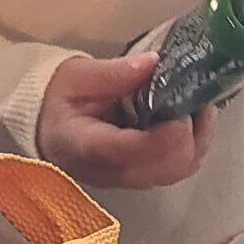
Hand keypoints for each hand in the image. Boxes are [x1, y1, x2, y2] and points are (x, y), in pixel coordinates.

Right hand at [37, 53, 215, 190]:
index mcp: (89, 147)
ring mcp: (129, 180)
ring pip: (179, 171)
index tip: (184, 100)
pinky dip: (192, 146)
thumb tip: (154, 63)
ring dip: (197, 139)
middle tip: (196, 96)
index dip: (169, 130)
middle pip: (168, 167)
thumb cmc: (58, 101)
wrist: (45, 128)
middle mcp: (112, 172)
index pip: (136, 150)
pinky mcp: (140, 178)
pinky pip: (176, 169)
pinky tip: (190, 120)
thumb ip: (114, 73)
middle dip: (192, 132)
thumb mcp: (77, 77)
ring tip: (197, 105)